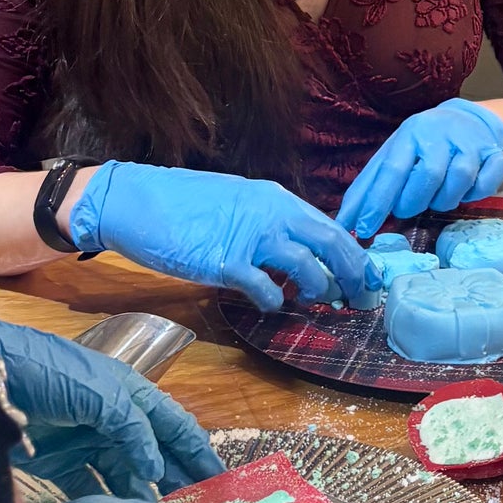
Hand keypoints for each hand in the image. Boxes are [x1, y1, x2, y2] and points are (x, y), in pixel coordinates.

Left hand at [0, 317, 224, 501]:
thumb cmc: (51, 373)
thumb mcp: (102, 393)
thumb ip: (133, 428)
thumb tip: (157, 469)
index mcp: (131, 395)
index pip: (175, 426)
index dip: (198, 452)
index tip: (220, 481)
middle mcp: (114, 420)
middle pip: (153, 455)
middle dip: (175, 480)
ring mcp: (87, 443)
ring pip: (124, 475)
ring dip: (142, 497)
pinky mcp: (58, 463)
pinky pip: (89, 488)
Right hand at [70, 163, 373, 313]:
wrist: (135, 200)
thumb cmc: (183, 203)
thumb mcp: (238, 201)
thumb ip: (269, 221)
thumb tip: (298, 249)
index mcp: (276, 198)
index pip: (330, 226)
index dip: (353, 254)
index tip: (366, 276)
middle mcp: (271, 213)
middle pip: (331, 243)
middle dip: (353, 274)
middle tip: (360, 297)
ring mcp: (249, 237)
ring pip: (307, 266)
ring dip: (319, 289)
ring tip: (316, 301)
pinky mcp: (225, 261)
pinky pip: (265, 288)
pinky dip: (274, 301)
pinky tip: (272, 304)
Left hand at [337, 100, 502, 234]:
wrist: (472, 123)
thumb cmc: (425, 146)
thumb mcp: (396, 155)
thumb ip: (371, 186)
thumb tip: (345, 222)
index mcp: (410, 134)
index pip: (391, 170)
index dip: (377, 202)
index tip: (364, 229)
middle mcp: (441, 134)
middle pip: (427, 175)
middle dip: (413, 201)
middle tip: (408, 209)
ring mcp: (471, 143)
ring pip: (458, 180)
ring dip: (444, 200)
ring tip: (438, 199)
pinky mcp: (496, 155)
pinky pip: (485, 184)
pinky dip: (474, 195)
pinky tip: (465, 192)